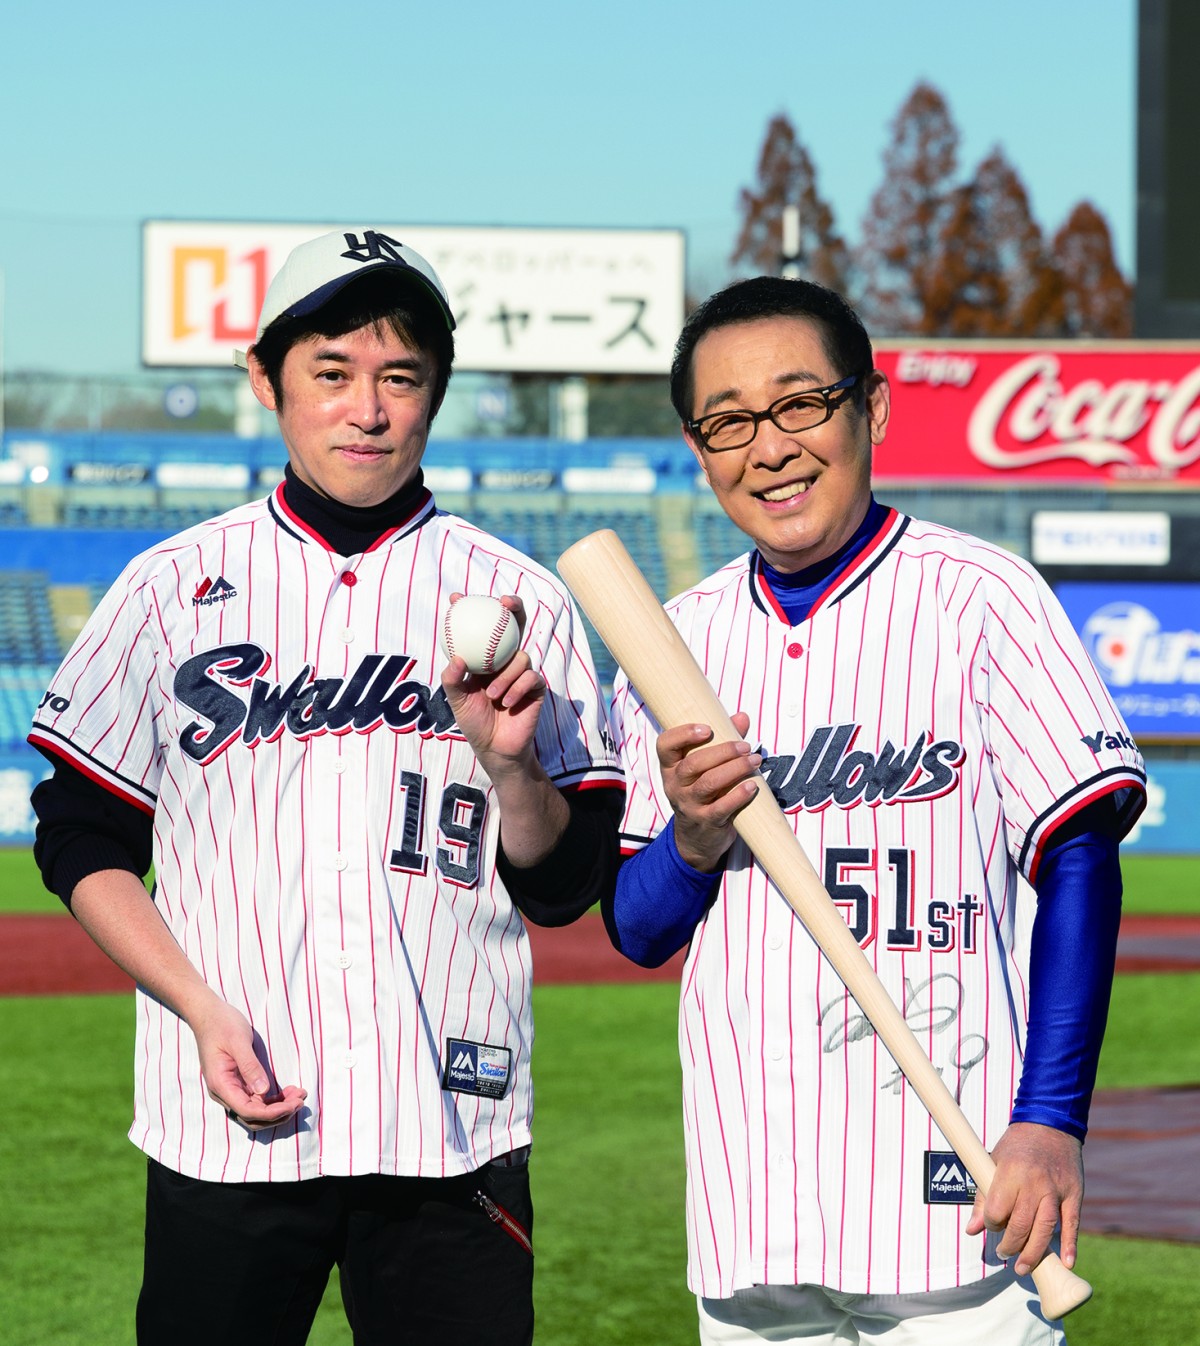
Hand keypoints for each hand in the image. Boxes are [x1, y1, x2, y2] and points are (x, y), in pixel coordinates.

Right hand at [189, 997, 306, 1132]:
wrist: (209, 1015)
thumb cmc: (222, 1024)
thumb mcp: (238, 1041)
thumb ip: (250, 1066)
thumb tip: (263, 1091)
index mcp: (221, 1084)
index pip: (247, 1111)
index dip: (272, 1113)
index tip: (294, 1104)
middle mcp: (223, 1092)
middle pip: (252, 1117)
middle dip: (278, 1113)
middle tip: (301, 1100)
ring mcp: (229, 1090)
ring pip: (254, 1112)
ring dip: (277, 1109)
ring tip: (299, 1096)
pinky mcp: (237, 1084)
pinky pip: (254, 1101)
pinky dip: (272, 1101)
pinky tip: (288, 1092)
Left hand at [441, 594, 545, 775]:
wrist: (496, 748)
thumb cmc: (474, 722)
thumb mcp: (457, 701)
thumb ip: (453, 679)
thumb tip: (456, 658)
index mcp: (486, 659)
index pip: (482, 629)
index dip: (472, 609)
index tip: (456, 598)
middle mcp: (505, 662)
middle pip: (514, 626)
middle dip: (514, 607)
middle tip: (505, 602)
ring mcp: (522, 673)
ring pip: (521, 657)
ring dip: (505, 676)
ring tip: (492, 695)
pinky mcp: (536, 688)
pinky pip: (531, 678)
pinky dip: (517, 689)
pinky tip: (507, 701)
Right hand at [658, 711, 760, 872]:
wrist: (696, 838)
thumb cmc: (703, 794)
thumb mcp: (705, 768)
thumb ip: (722, 741)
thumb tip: (741, 717)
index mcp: (671, 767)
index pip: (665, 745)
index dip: (682, 734)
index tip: (707, 729)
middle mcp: (675, 785)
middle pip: (693, 764)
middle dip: (722, 752)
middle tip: (744, 746)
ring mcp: (689, 805)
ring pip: (708, 784)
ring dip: (734, 769)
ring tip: (754, 760)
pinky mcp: (706, 821)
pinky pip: (722, 807)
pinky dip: (739, 795)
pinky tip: (753, 786)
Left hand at [966, 1122, 1083, 1274]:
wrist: (1050, 1123)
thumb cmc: (1017, 1145)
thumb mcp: (993, 1161)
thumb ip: (982, 1196)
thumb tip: (971, 1230)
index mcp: (1011, 1172)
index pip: (997, 1209)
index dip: (991, 1222)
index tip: (991, 1224)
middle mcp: (1034, 1182)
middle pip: (1021, 1224)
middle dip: (1010, 1245)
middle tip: (1004, 1253)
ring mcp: (1056, 1189)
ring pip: (1046, 1228)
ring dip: (1034, 1252)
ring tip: (1023, 1267)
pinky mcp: (1074, 1194)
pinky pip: (1072, 1223)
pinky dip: (1070, 1244)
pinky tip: (1066, 1262)